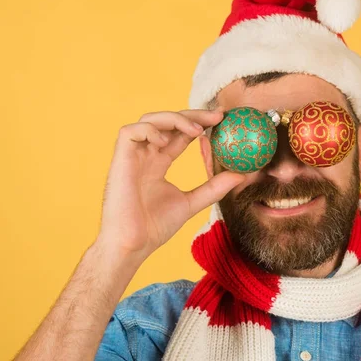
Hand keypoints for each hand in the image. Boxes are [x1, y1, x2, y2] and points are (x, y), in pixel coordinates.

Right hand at [95, 108, 245, 260]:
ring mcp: (131, 156)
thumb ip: (213, 187)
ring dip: (174, 119)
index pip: (179, 134)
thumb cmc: (155, 228)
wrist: (133, 245)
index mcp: (158, 163)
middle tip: (217, 116)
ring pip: (149, 120)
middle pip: (167, 121)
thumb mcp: (191, 203)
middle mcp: (144, 155)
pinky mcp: (119, 160)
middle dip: (192, 115)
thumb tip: (241, 175)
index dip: (198, 123)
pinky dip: (150, 130)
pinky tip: (166, 141)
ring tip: (196, 130)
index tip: (222, 120)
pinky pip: (130, 131)